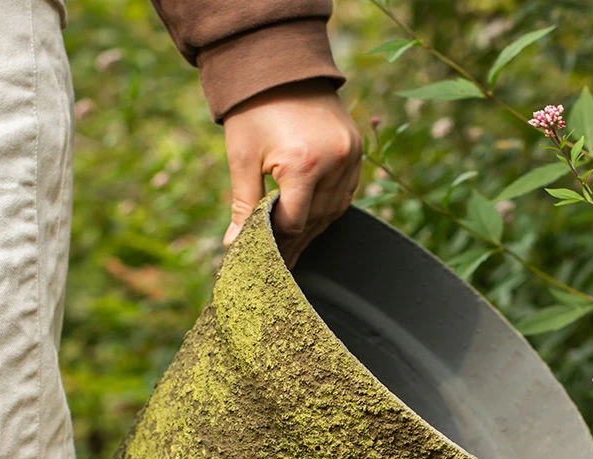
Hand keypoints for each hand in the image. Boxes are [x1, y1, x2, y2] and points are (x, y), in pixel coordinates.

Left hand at [222, 78, 362, 267]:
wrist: (280, 63)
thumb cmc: (254, 109)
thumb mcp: (243, 157)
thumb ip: (244, 205)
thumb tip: (236, 244)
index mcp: (303, 165)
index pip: (293, 221)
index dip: (276, 238)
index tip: (262, 251)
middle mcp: (334, 162)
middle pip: (316, 220)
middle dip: (295, 240)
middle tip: (280, 260)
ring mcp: (350, 155)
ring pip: (334, 210)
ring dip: (314, 228)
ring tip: (295, 246)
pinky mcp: (356, 150)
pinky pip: (346, 193)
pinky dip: (330, 208)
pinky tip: (314, 220)